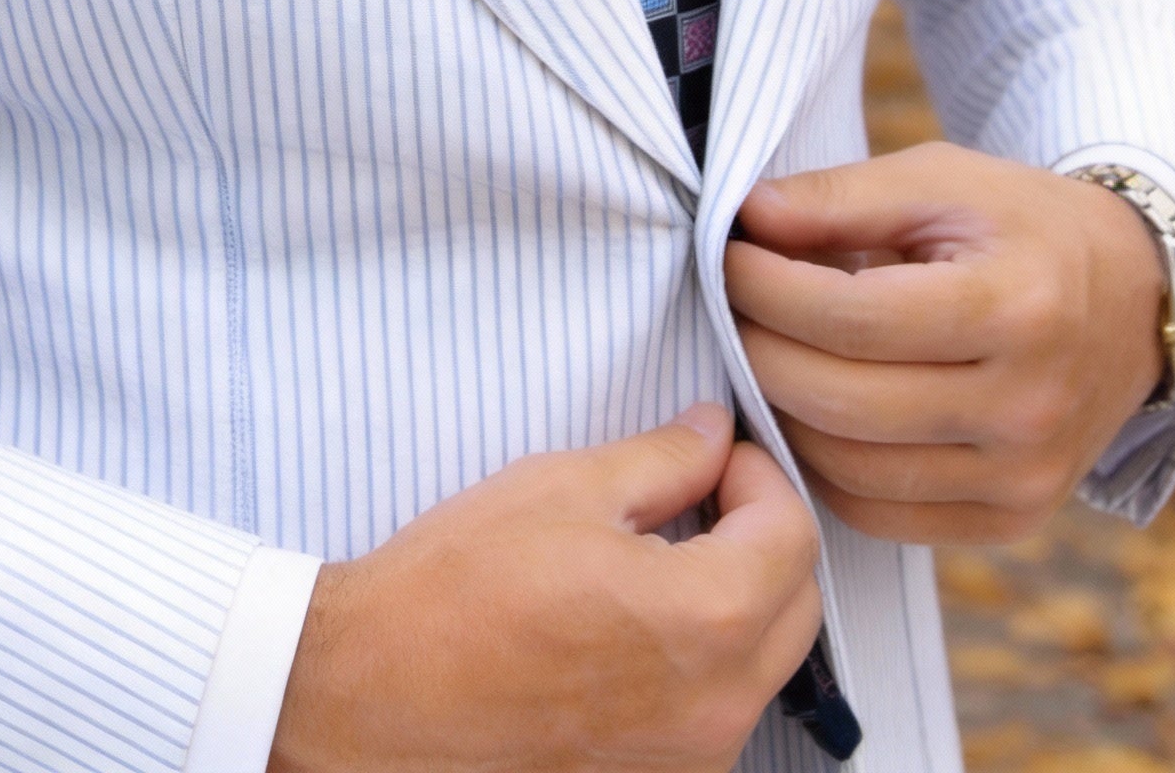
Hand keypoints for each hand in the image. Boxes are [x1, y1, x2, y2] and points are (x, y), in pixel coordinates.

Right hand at [267, 403, 818, 772]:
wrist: (378, 690)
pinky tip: (634, 622)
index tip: (718, 457)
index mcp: (704, 620)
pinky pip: (716, 710)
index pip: (792, 535)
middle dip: (763, 538)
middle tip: (700, 496)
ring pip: (761, 664)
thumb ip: (664, 459)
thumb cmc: (459, 586)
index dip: (759, 477)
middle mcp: (717, 707)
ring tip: (660, 557)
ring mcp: (689, 760)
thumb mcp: (565, 487)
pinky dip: (703, 659)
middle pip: (796, 606)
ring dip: (738, 600)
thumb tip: (714, 434)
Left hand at [725, 141, 1167, 546]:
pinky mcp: (1010, 519)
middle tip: (728, 304)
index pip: (851, 318)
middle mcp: (1028, 408)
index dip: (765, 287)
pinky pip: (876, 512)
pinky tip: (804, 406)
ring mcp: (1025, 478)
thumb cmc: (1021, 225)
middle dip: (757, 347)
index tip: (728, 255)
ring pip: (846, 466)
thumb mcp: (941, 180)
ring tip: (761, 349)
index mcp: (1018, 309)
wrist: (1133, 299)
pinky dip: (819, 463)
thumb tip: (747, 218)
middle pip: (839, 400)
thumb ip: (840, 197)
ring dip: (778, 408)